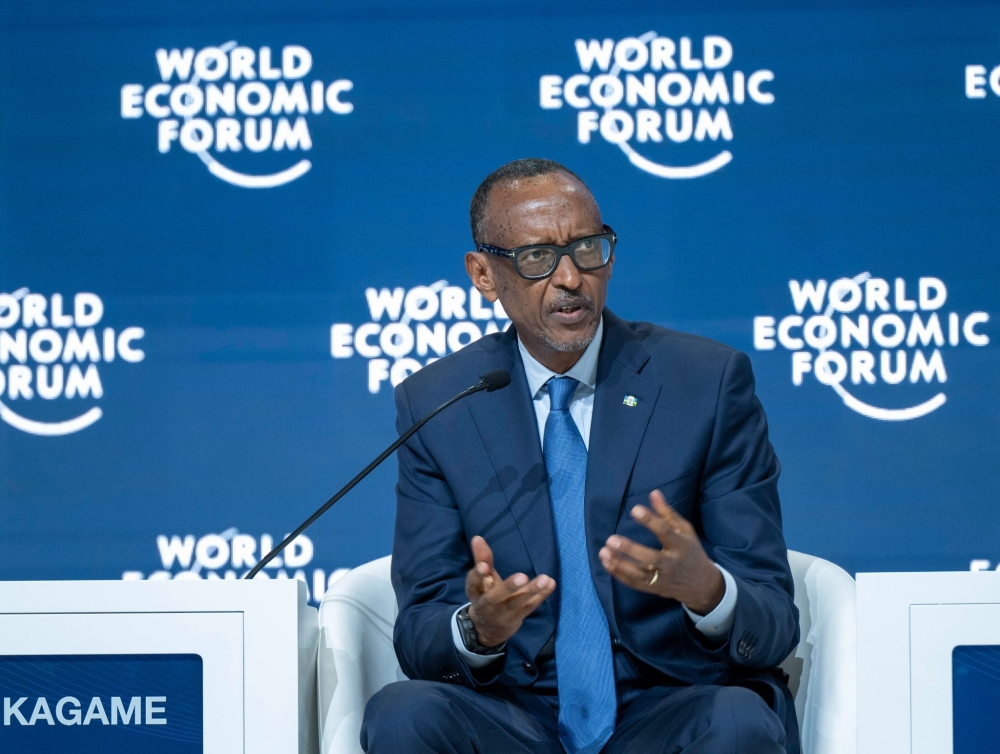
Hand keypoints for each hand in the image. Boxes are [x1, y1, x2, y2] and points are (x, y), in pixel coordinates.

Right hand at [465, 535, 556, 647]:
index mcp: (476, 592)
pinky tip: (551, 583)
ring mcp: (504, 613)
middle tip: (522, 577)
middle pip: (496, 597)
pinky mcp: (518, 617)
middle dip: (509, 587)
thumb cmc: (486, 594)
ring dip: (531, 591)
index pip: (473, 584)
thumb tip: (477, 537)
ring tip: (544, 578)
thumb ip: (482, 558)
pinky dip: (542, 595)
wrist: (489, 627)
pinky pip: (531, 606)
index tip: (484, 566)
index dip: (478, 575)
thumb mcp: (482, 579)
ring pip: (517, 603)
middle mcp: (487, 605)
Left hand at [598, 490, 724, 614]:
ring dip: (619, 564)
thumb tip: (653, 493)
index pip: (665, 532)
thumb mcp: (684, 530)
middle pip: (651, 558)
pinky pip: (635, 583)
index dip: (650, 521)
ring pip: (639, 575)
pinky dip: (619, 575)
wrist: (702, 584)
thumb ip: (667, 513)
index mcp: (681, 545)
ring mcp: (663, 579)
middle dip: (630, 549)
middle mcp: (672, 564)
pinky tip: (607, 563)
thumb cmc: (690, 551)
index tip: (634, 509)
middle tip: (611, 539)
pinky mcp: (655, 589)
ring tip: (603, 552)